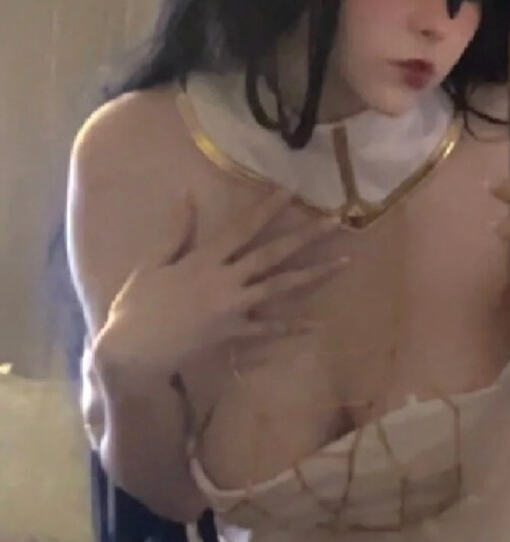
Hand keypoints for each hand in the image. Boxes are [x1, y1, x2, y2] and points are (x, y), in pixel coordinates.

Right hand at [96, 185, 348, 378]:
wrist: (134, 351)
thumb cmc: (137, 305)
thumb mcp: (153, 262)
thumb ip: (176, 230)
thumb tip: (185, 193)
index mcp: (204, 259)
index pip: (242, 226)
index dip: (267, 207)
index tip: (291, 190)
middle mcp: (226, 280)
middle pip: (272, 254)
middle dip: (305, 236)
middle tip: (335, 221)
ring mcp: (233, 308)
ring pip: (280, 287)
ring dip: (314, 274)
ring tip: (343, 262)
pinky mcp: (234, 333)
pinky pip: (268, 329)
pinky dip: (291, 327)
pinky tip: (315, 324)